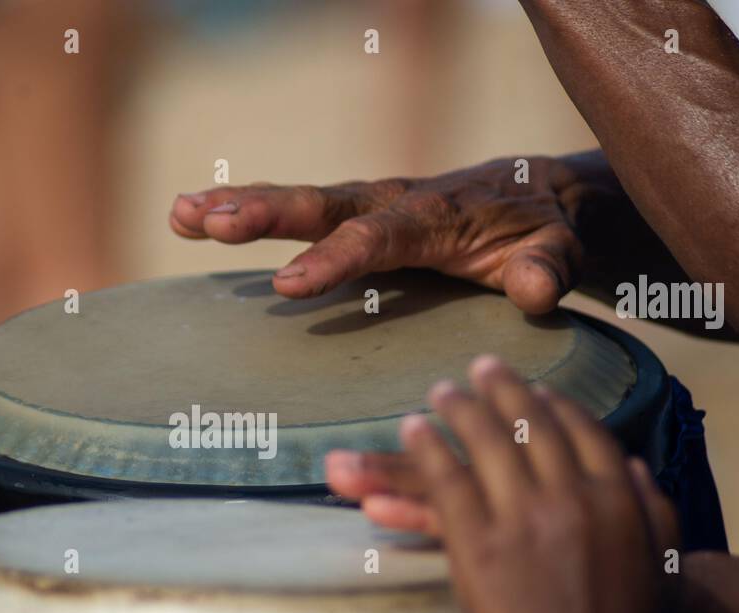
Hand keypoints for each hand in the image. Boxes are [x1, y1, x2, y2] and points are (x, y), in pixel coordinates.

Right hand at [169, 157, 593, 314]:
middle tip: (210, 222)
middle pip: (322, 204)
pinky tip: (191, 217)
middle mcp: (392, 200)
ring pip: (299, 201)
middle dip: (266, 213)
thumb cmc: (543, 232)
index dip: (335, 259)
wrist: (536, 194)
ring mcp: (368, 203)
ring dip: (238, 205)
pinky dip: (244, 209)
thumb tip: (533, 292)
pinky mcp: (354, 213)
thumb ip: (548, 270)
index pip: (379, 237)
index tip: (288, 284)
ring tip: (179, 213)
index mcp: (435, 216)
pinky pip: (297, 212)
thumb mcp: (559, 253)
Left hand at [329, 355, 678, 612]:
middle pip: (528, 424)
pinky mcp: (476, 545)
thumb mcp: (661, 564)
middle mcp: (569, 494)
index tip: (532, 387)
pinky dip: (427, 448)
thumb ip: (653, 510)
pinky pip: (446, 479)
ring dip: (460, 407)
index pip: (580, 430)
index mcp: (616, 496)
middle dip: (502, 389)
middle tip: (480, 367)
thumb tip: (636, 467)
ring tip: (441, 390)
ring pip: (485, 441)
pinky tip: (413, 427)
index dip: (552, 403)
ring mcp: (521, 516)